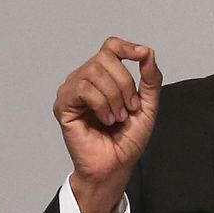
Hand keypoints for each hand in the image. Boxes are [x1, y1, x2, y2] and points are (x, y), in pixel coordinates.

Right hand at [53, 37, 161, 212]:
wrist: (116, 165)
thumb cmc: (127, 140)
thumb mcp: (146, 106)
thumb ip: (150, 79)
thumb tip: (147, 53)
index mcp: (103, 77)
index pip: (110, 47)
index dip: (126, 47)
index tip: (141, 55)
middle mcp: (84, 79)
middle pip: (105, 57)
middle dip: (124, 84)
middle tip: (128, 109)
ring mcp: (71, 91)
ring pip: (93, 71)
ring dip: (114, 97)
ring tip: (116, 118)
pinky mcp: (63, 105)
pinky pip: (83, 88)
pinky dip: (100, 104)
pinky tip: (105, 120)